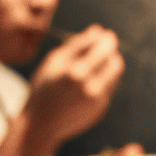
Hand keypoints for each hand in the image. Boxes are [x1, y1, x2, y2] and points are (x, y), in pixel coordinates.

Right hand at [24, 26, 123, 147]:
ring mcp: (98, 101)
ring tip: (94, 63)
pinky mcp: (100, 110)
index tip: (105, 35)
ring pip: (115, 75)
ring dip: (109, 65)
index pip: (103, 49)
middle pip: (115, 62)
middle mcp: (91, 88)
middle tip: (103, 47)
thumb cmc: (43, 88)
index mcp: (76, 73)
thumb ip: (76, 44)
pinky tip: (88, 81)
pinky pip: (108, 88)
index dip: (107, 40)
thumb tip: (98, 30)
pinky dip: (102, 80)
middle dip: (111, 53)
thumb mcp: (53, 62)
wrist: (41, 125)